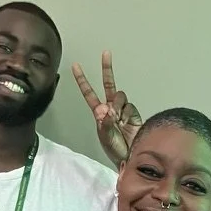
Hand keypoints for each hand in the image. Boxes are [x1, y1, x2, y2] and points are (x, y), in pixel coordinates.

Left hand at [72, 51, 142, 167]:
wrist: (133, 157)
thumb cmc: (116, 151)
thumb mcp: (106, 138)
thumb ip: (105, 123)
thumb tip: (106, 108)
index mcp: (99, 114)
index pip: (89, 93)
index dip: (83, 80)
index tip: (76, 66)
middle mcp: (111, 109)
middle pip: (108, 85)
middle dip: (107, 69)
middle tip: (106, 53)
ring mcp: (123, 110)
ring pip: (120, 96)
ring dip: (118, 105)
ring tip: (118, 121)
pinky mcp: (134, 114)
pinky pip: (129, 106)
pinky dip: (128, 113)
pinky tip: (127, 124)